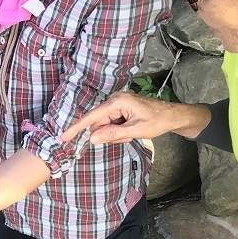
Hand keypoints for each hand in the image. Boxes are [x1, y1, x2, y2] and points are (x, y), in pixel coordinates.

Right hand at [60, 92, 191, 144]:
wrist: (173, 115)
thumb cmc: (157, 121)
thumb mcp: (135, 131)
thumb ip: (113, 134)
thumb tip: (92, 138)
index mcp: (117, 102)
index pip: (91, 117)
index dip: (77, 128)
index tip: (63, 138)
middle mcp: (114, 100)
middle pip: (98, 123)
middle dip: (108, 134)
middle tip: (126, 138)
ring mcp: (116, 104)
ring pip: (104, 125)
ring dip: (114, 134)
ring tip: (131, 133)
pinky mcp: (119, 109)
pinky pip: (111, 123)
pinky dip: (118, 131)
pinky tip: (130, 131)